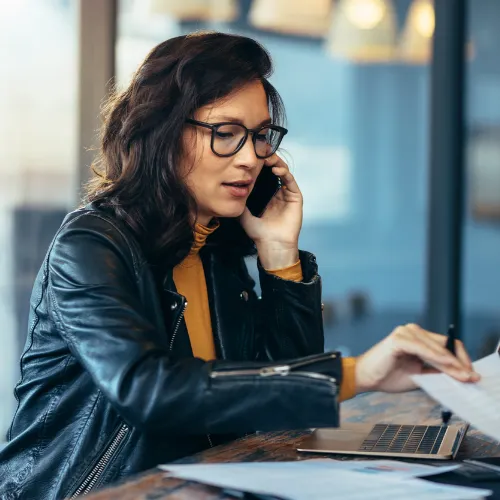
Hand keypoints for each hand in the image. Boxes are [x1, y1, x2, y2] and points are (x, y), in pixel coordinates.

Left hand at [240, 155, 302, 268]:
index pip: (265, 175)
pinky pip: (291, 181)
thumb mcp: (244, 214)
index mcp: (268, 195)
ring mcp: (288, 194)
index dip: (259, 165)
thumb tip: (228, 191)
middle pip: (275, 170)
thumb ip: (239, 202)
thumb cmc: (259, 233)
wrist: (271, 245)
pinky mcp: (296, 198)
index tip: (251, 157)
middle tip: (260, 152)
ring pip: (283, 172)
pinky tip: (276, 169)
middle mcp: (279, 193)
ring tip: (268, 157)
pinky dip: (284, 173)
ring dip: (276, 163)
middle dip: (268, 160)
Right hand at [355, 323, 479, 393]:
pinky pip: (423, 349)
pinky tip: (448, 366)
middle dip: (460, 362)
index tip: (470, 374)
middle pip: (445, 344)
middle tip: (471, 377)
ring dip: (452, 363)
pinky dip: (438, 358)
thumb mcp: (417, 375)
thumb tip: (458, 376)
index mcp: (416, 337)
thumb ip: (435, 372)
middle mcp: (411, 330)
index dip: (460, 359)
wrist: (364, 377)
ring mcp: (405, 332)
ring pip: (437, 348)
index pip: (446, 345)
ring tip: (463, 375)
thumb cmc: (386, 375)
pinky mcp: (399, 339)